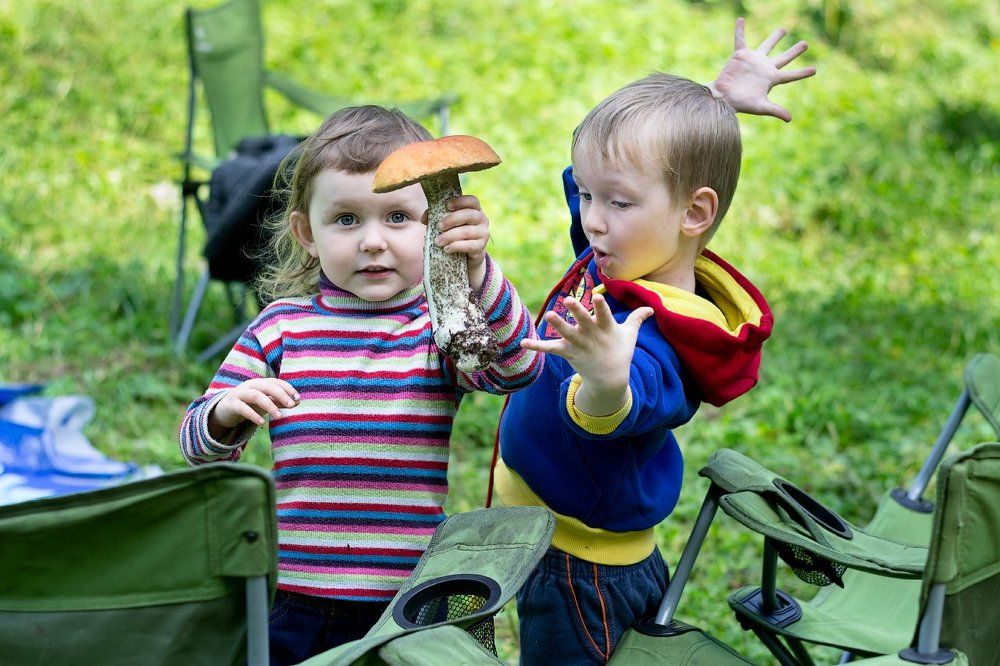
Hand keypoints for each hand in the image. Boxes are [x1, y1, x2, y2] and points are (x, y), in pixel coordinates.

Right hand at [208, 378, 299, 439]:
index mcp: (260, 383)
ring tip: (279, 416)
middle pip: (267, 386)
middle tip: (292, 405)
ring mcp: (239, 393)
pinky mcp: (231, 404)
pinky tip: (262, 423)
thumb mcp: (264, 404)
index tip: (298, 399)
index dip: (288, 389)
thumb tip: (297, 402)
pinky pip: (242, 408)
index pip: (276, 382)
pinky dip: (253, 415)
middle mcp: (250, 385)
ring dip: (269, 405)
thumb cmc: (248, 405)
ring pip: (256, 396)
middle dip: (281, 394)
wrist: (223, 411)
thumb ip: (278, 402)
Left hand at [423, 194, 490, 289]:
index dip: (460, 201)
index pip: (472, 200)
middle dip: (451, 220)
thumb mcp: (447, 223)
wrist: (467, 256)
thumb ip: (436, 217)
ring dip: (450, 236)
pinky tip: (446, 249)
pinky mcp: (481, 247)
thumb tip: (424, 218)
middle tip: (439, 226)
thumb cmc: (456, 234)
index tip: (447, 206)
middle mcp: (482, 219)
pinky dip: (456, 246)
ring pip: (467, 232)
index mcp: (475, 209)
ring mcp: (483, 233)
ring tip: (438, 241)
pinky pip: (469, 246)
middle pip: (469, 215)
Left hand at [521, 295, 652, 414]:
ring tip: (548, 315)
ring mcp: (579, 345)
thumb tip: (651, 307)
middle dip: (576, 312)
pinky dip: (537, 346)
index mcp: (606, 329)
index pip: (605, 315)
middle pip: (583, 322)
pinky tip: (523, 342)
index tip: (597, 296)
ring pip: (566, 333)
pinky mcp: (568, 353)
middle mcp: (591, 336)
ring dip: (557, 325)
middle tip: (568, 300)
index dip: (600, 306)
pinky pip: (550, 349)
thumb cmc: (620, 352)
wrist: (609, 379)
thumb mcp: (630, 335)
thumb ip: (637, 319)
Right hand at [708, 17, 816, 121]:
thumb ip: (775, 110)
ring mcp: (753, 60)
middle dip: (794, 51)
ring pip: (767, 45)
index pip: (790, 75)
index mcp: (771, 79)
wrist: (723, 97)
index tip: (814, 70)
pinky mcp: (740, 55)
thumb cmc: (741, 103)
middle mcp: (764, 68)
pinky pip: (740, 40)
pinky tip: (740, 20)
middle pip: (783, 58)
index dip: (802, 73)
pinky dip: (739, 30)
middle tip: (805, 44)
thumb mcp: (760, 107)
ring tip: (783, 30)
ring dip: (775, 37)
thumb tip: (789, 119)